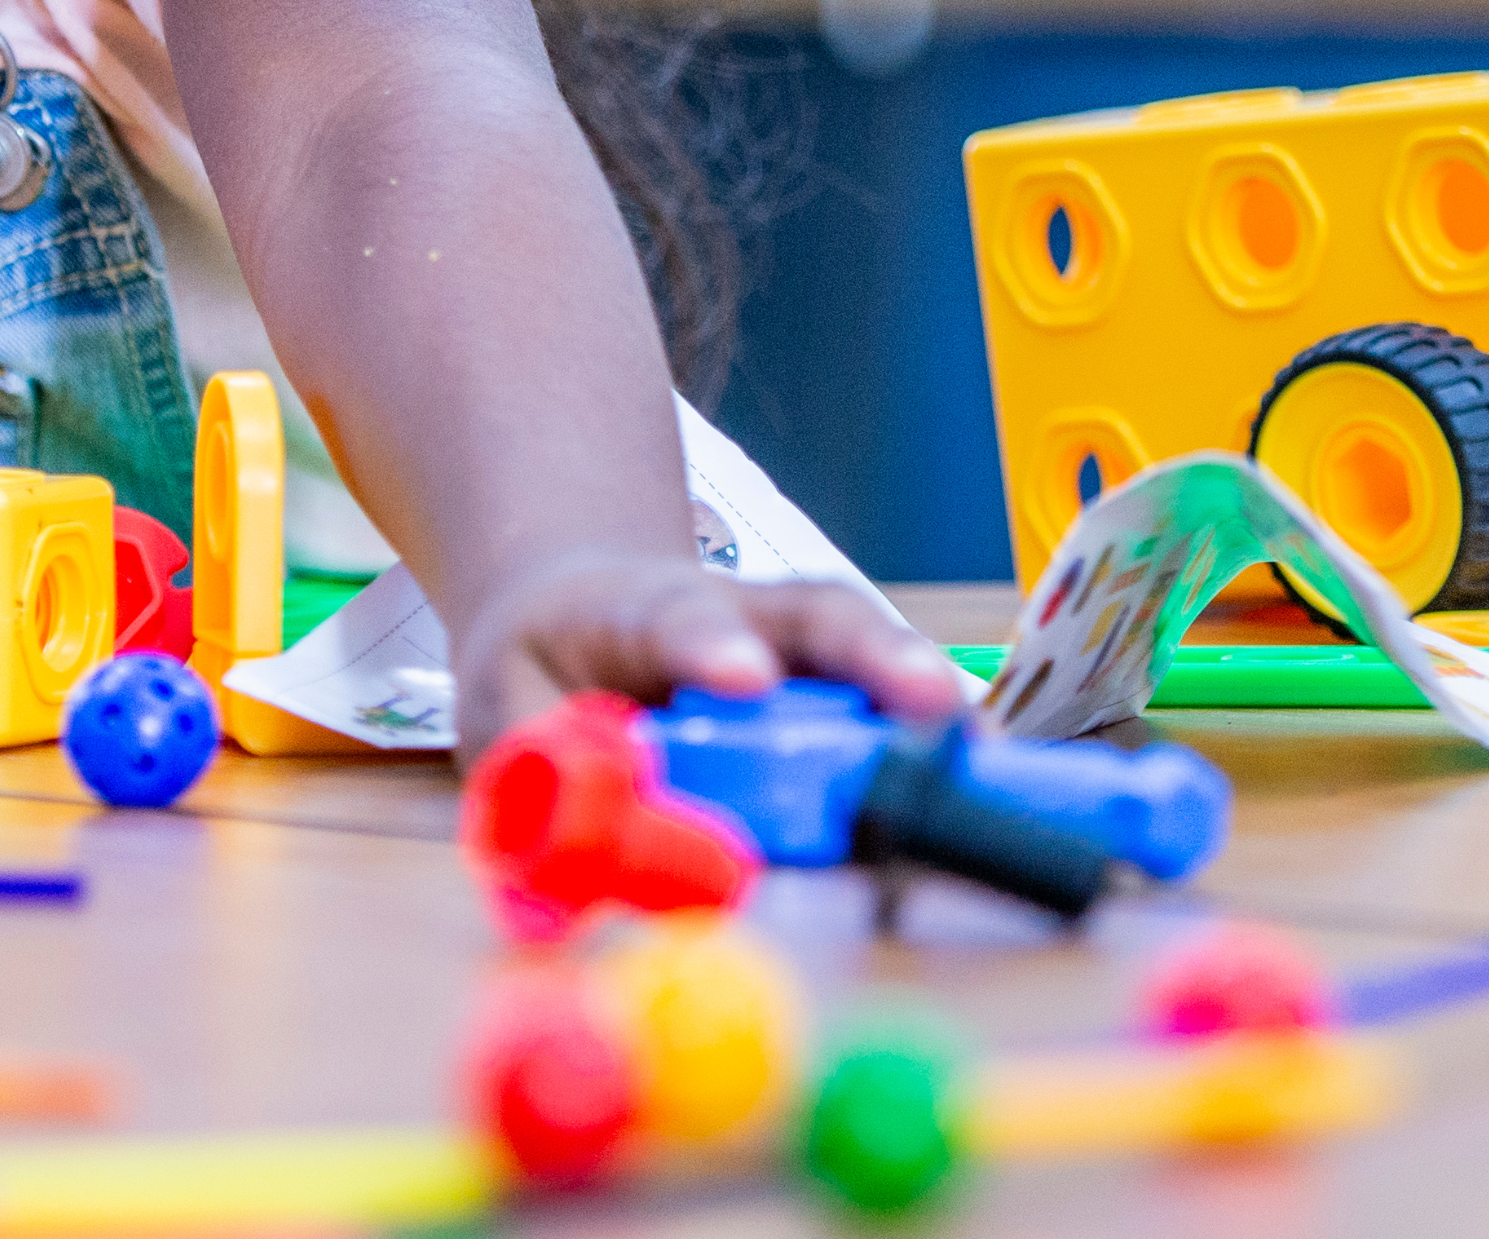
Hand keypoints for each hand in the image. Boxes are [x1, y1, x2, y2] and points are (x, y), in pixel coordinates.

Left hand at [447, 548, 972, 753]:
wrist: (572, 616)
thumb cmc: (540, 672)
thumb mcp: (506, 721)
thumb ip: (542, 783)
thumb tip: (589, 874)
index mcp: (634, 614)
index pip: (674, 619)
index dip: (709, 646)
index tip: (744, 679)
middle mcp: (737, 615)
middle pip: (812, 617)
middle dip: (872, 656)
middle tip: (929, 703)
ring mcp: (795, 646)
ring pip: (867, 654)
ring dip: (923, 702)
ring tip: (980, 753)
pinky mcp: (831, 690)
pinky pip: (889, 709)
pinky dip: (934, 744)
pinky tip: (982, 780)